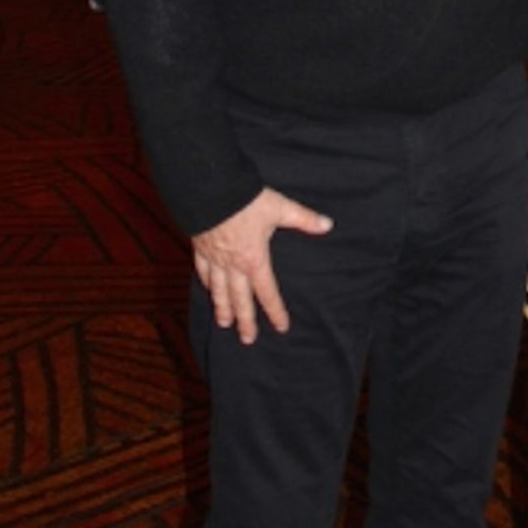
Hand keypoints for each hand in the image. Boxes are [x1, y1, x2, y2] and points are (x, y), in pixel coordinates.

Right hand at [192, 187, 331, 344]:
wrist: (211, 188)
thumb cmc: (246, 199)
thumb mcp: (280, 208)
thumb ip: (304, 219)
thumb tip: (328, 224)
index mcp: (255, 259)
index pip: (268, 292)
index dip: (275, 311)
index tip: (281, 327)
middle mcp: (233, 265)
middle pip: (240, 299)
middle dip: (245, 320)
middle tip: (248, 339)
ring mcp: (214, 258)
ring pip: (218, 290)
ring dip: (222, 308)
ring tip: (224, 324)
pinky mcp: (200, 248)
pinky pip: (202, 272)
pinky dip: (205, 284)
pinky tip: (208, 290)